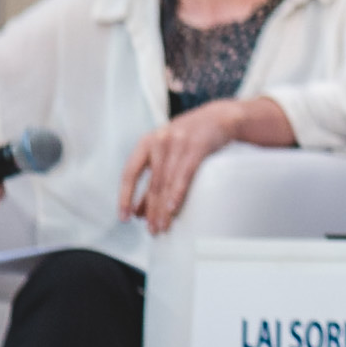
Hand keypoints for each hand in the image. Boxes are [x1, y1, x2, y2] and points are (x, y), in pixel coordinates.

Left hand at [119, 98, 291, 233]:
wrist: (220, 116)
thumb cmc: (191, 137)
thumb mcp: (168, 152)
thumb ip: (153, 178)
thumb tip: (139, 212)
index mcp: (147, 142)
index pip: (130, 173)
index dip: (125, 197)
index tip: (125, 218)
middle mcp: (159, 141)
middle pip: (152, 182)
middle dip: (151, 209)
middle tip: (152, 230)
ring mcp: (179, 142)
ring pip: (167, 181)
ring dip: (163, 207)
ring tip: (163, 226)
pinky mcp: (198, 145)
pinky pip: (185, 173)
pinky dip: (178, 191)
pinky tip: (173, 207)